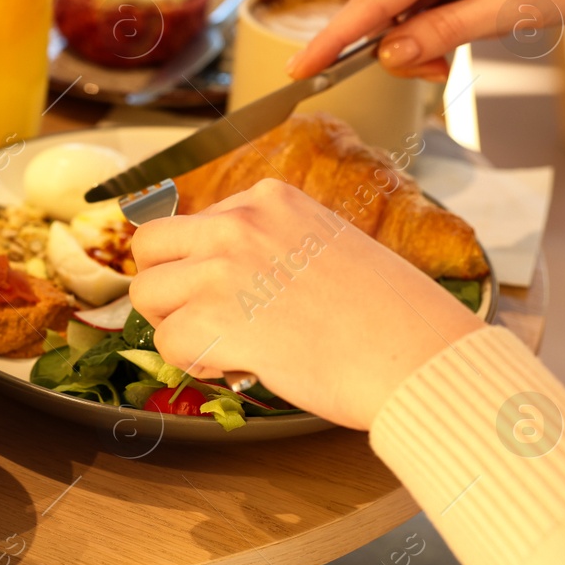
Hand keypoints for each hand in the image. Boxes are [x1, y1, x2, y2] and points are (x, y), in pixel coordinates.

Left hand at [128, 179, 483, 429]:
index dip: (194, 265)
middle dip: (165, 287)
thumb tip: (220, 271)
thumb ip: (269, 245)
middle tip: (197, 318)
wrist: (417, 354)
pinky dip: (192, 364)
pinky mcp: (216, 320)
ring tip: (221, 345)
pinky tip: (234, 365)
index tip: (220, 292)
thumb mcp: (325, 244)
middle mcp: (239, 223)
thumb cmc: (386, 314)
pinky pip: (167, 343)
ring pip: (147, 295)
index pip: (189, 221)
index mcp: (268, 199)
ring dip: (175, 327)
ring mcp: (223, 269)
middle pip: (149, 247)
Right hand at [286, 0, 564, 81]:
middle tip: (439, 77)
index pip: (375, 0)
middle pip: (383, 6)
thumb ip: (448, 32)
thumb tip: (389, 53)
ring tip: (458, 60)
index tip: (297, 69)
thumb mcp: (516, 10)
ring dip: (418, 42)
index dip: (334, 39)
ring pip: (401, 7)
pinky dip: (432, 27)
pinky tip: (461, 36)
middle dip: (394, 49)